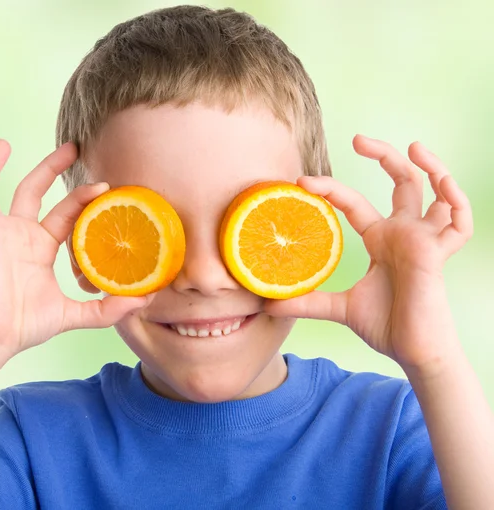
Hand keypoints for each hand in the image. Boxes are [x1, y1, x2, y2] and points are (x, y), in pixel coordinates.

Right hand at [0, 139, 147, 357]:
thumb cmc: (26, 326)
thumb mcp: (75, 313)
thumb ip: (107, 308)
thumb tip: (144, 301)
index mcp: (41, 246)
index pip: (66, 213)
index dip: (83, 198)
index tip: (104, 184)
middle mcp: (20, 233)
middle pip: (37, 190)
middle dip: (54, 167)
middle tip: (74, 147)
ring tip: (5, 141)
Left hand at [264, 135, 472, 372]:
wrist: (411, 352)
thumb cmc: (385, 325)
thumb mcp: (339, 308)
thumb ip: (306, 302)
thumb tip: (266, 306)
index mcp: (380, 239)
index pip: (354, 203)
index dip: (331, 189)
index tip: (302, 182)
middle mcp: (403, 233)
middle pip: (401, 181)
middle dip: (384, 155)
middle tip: (357, 138)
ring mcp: (424, 240)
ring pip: (436, 191)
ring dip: (431, 166)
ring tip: (412, 146)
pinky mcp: (440, 253)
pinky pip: (459, 221)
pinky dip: (455, 200)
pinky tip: (441, 185)